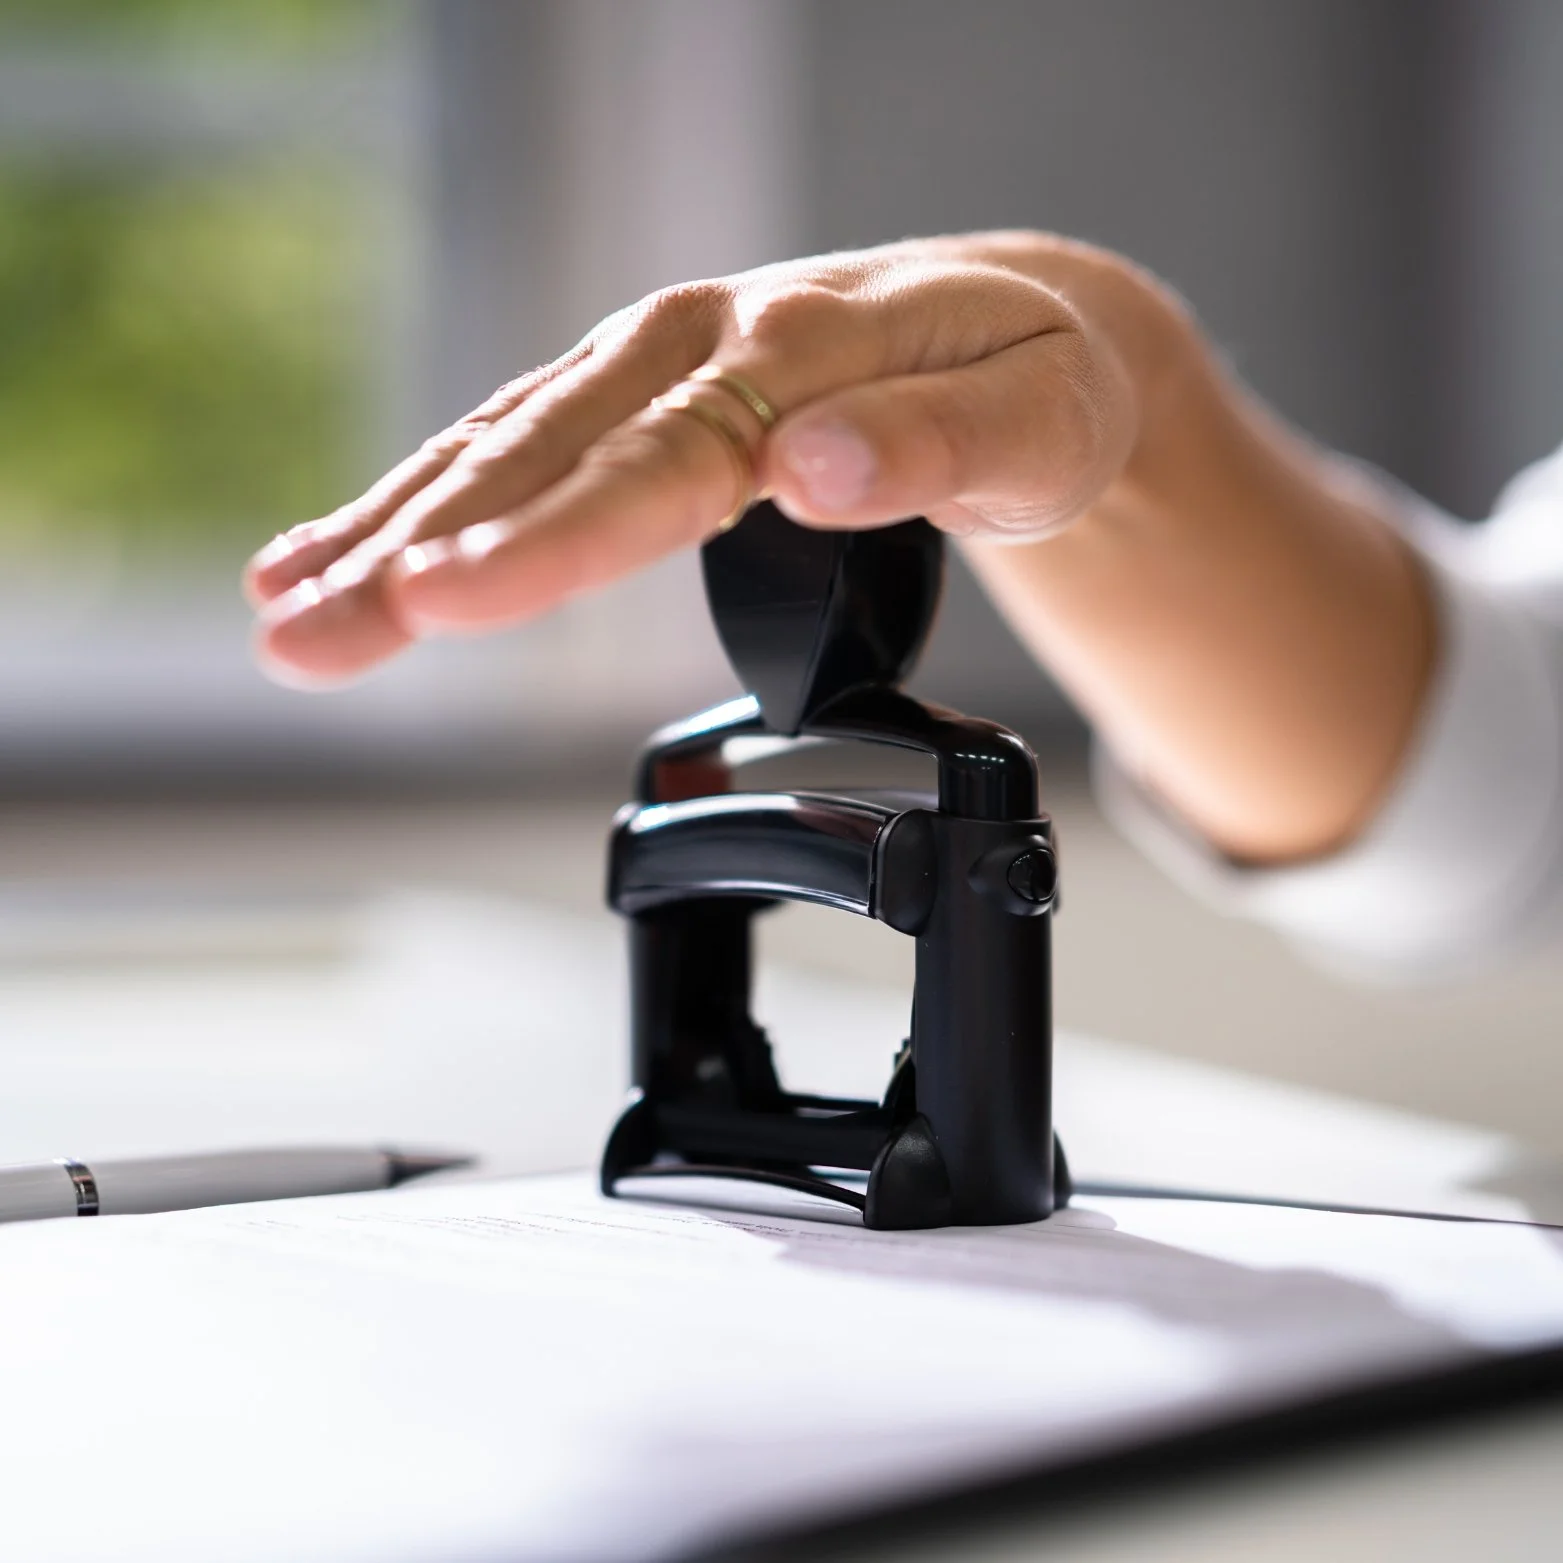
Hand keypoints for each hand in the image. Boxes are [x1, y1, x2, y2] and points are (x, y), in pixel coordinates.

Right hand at [244, 234, 1145, 685]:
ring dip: (389, 533)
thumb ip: (935, 446)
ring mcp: (656, 365)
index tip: (451, 595)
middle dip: (421, 551)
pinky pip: (512, 442)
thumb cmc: (1030, 381)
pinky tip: (330, 554)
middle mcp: (702, 344)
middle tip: (318, 637)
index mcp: (796, 350)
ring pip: (502, 447)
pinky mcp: (634, 395)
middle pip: (545, 454)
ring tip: (292, 615)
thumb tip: (812, 470)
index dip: (554, 537)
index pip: (660, 460)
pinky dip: (417, 502)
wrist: (1017, 323)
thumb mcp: (1035, 420)